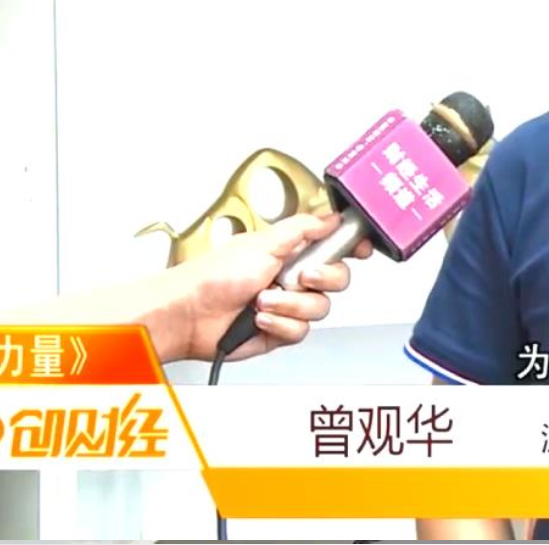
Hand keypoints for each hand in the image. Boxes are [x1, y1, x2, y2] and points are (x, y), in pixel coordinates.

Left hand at [170, 213, 371, 361]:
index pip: (332, 246)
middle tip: (301, 275)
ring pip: (320, 309)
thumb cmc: (214, 276)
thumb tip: (330, 217)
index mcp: (290, 251)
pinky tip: (260, 318)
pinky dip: (280, 323)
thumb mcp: (263, 241)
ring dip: (291, 304)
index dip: (350, 247)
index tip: (359, 249)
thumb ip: (303, 228)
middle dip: (321, 278)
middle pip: (337, 279)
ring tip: (263, 299)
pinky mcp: (279, 331)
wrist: (190, 314)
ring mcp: (287, 305)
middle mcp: (292, 277)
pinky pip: (301, 331)